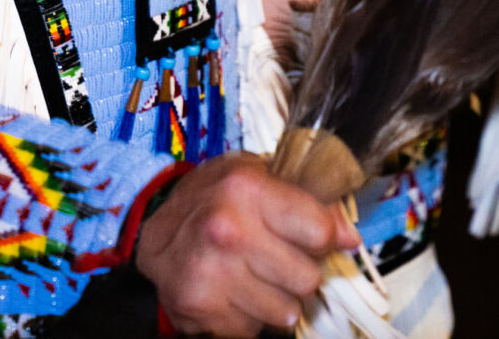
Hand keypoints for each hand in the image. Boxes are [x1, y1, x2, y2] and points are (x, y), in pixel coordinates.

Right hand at [134, 152, 357, 335]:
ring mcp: (212, 276)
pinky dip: (248, 317)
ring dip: (275, 300)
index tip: (309, 238)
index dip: (321, 238)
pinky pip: (254, 330)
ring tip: (252, 277)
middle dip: (298, 273)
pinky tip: (233, 294)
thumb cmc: (209, 200)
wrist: (149, 233)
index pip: (321, 232)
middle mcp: (229, 232)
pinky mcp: (201, 310)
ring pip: (286, 312)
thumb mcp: (255, 176)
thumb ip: (307, 201)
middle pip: (308, 278)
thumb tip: (349, 237)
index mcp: (246, 190)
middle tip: (275, 259)